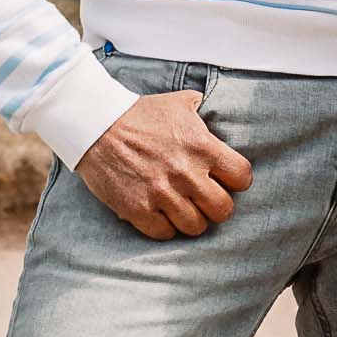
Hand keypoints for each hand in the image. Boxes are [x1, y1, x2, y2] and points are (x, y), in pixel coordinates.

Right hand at [78, 90, 253, 238]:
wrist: (95, 126)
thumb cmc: (139, 114)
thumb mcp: (178, 103)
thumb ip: (203, 110)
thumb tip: (217, 110)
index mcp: (202, 146)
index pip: (241, 177)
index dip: (236, 181)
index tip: (224, 180)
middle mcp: (185, 172)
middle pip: (223, 210)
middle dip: (216, 206)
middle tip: (204, 200)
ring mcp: (161, 193)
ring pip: (196, 226)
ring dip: (191, 219)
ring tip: (182, 209)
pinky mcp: (138, 209)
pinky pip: (164, 233)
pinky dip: (164, 227)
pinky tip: (159, 214)